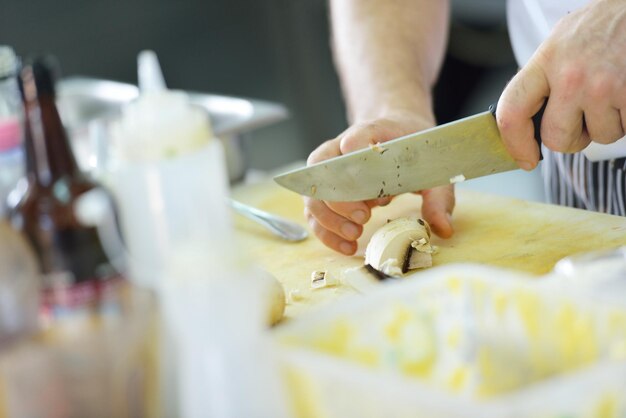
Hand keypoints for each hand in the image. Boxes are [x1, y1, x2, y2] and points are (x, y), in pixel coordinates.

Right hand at [304, 113, 454, 254]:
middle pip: (324, 171)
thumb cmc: (413, 150)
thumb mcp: (434, 170)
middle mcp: (340, 149)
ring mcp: (328, 171)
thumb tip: (442, 229)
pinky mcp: (325, 192)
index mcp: (371, 132)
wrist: (397, 134)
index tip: (370, 182)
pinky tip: (347, 246)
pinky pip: (314, 212)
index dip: (356, 159)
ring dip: (329, 220)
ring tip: (355, 235)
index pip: (356, 138)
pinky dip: (326, 232)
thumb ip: (438, 197)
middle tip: (364, 217)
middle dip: (341, 200)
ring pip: (312, 194)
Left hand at [497, 0, 625, 169]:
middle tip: (584, 120)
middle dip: (572, 138)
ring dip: (609, 123)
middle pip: (557, 139)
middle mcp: (571, 76)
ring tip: (614, 93)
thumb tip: (529, 117)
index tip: (523, 157)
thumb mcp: (561, 42)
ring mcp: (603, 87)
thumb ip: (543, 78)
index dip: (515, 144)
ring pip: (600, 136)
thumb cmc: (605, 23)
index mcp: (546, 60)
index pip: (512, 113)